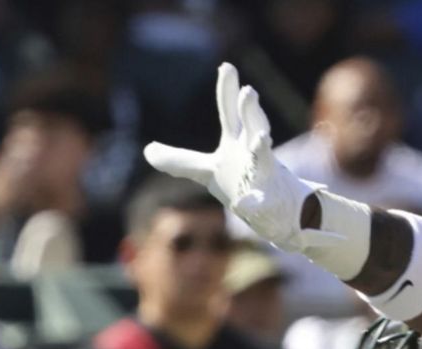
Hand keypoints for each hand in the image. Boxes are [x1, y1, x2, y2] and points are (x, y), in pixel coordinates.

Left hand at [143, 63, 315, 248]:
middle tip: (247, 91)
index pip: (229, 112)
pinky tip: (244, 204)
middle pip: (251, 126)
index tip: (226, 65)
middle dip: (250, 110)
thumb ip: (178, 160)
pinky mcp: (266, 201)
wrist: (275, 210)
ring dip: (262, 146)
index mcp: (236, 143)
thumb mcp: (206, 172)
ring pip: (263, 157)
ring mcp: (262, 175)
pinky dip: (252, 203)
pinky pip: (259, 202)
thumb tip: (147, 150)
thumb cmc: (242, 183)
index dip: (227, 89)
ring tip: (262, 137)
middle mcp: (251, 152)